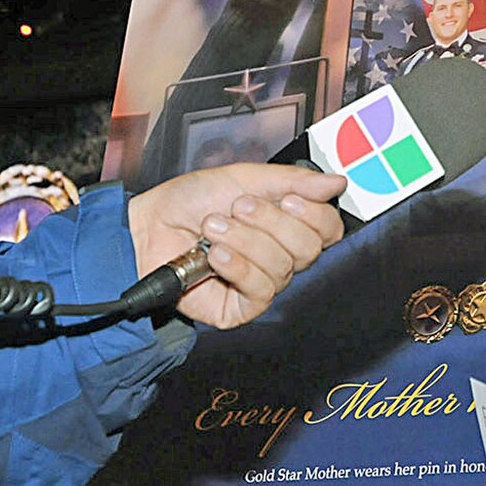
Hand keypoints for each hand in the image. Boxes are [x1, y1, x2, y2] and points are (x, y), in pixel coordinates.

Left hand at [127, 163, 345, 328]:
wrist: (149, 226)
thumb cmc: (190, 202)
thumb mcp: (244, 178)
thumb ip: (292, 180)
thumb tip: (336, 182)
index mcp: (287, 223)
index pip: (327, 228)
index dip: (314, 214)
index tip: (288, 198)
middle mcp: (280, 255)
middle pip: (309, 248)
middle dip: (271, 222)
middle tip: (239, 208)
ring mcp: (263, 283)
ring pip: (282, 266)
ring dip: (244, 240)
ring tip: (213, 228)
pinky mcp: (243, 307)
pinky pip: (261, 290)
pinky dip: (238, 267)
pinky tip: (216, 255)